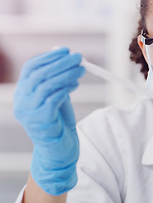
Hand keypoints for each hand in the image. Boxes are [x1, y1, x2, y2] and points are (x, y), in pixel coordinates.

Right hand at [14, 47, 84, 195]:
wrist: (58, 152)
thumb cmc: (58, 124)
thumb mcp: (56, 98)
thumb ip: (58, 81)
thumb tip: (68, 60)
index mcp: (22, 94)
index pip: (30, 68)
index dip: (48, 57)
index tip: (65, 50)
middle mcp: (21, 102)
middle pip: (38, 74)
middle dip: (60, 63)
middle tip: (78, 57)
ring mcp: (29, 112)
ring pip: (45, 85)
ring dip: (66, 74)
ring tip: (82, 68)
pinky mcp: (41, 121)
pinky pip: (53, 98)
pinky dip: (65, 88)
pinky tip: (76, 84)